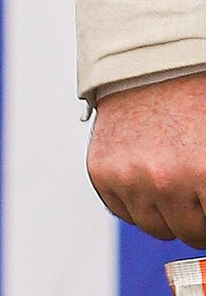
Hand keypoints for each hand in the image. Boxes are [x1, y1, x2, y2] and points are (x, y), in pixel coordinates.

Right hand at [88, 74, 205, 244]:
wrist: (153, 63)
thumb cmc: (197, 100)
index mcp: (205, 172)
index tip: (205, 197)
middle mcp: (166, 180)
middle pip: (190, 233)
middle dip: (197, 216)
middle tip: (197, 189)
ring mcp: (129, 178)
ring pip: (155, 227)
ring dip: (166, 211)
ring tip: (173, 177)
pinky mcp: (101, 172)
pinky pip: (122, 211)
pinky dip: (136, 198)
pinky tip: (147, 170)